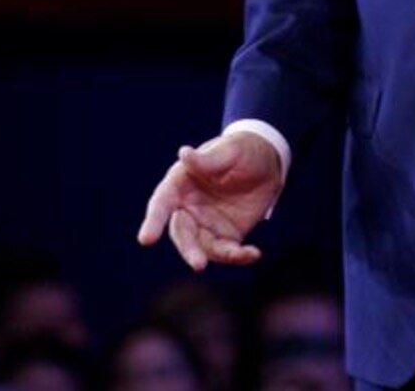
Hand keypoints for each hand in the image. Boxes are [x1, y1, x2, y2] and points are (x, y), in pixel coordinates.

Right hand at [137, 131, 282, 270]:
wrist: (267, 161)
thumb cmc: (240, 150)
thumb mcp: (228, 150)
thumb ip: (207, 159)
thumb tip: (184, 153)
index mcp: (180, 184)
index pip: (161, 204)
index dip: (153, 222)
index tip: (146, 240)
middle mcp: (188, 208)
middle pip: (182, 233)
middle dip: (189, 249)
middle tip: (199, 264)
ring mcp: (206, 224)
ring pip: (203, 247)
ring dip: (217, 256)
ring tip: (240, 254)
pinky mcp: (226, 235)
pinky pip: (227, 251)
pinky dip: (238, 256)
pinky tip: (253, 254)